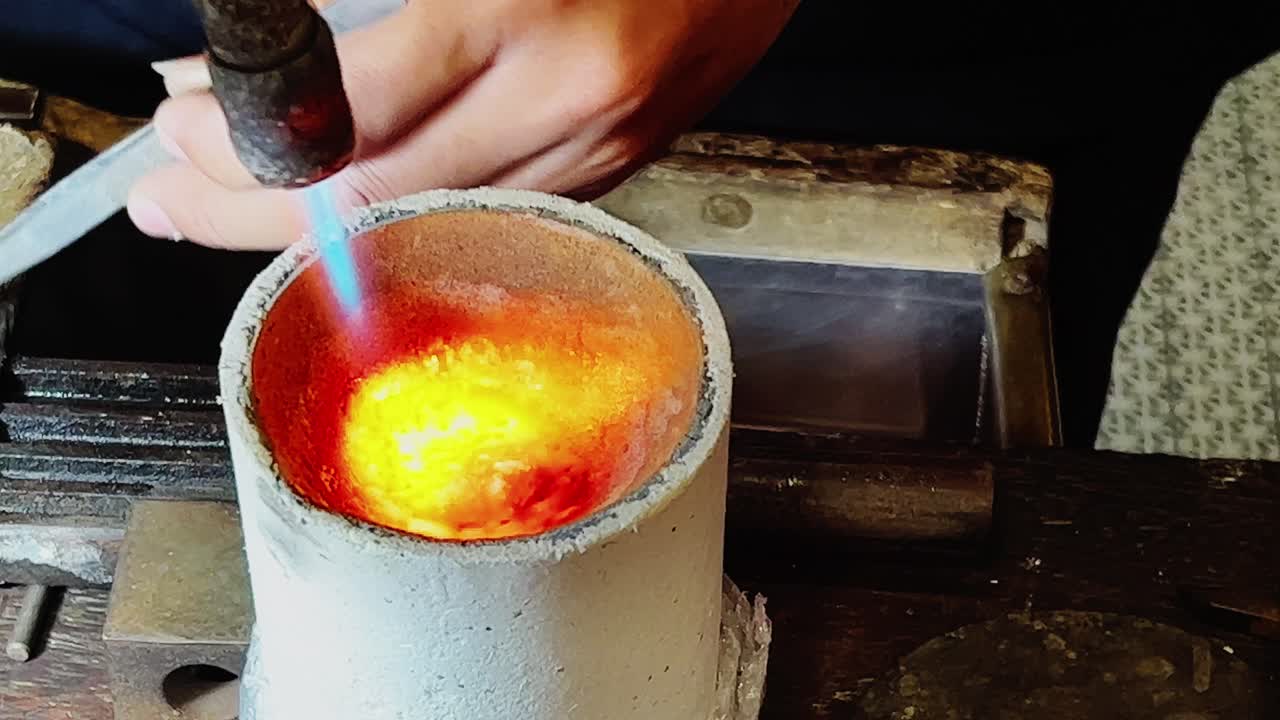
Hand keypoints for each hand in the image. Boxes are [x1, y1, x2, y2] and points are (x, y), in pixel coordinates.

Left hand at [127, 0, 798, 248]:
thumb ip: (384, 1)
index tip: (185, 123)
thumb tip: (286, 42)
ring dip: (314, 228)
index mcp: (521, 11)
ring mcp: (596, 149)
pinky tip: (350, 211)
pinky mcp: (615, 170)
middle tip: (169, 202)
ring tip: (230, 214)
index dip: (248, 133)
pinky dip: (403, 221)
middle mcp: (563, 101)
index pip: (349, 111)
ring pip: (426, 227)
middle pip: (372, 201)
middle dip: (251, 210)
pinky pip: (487, 216)